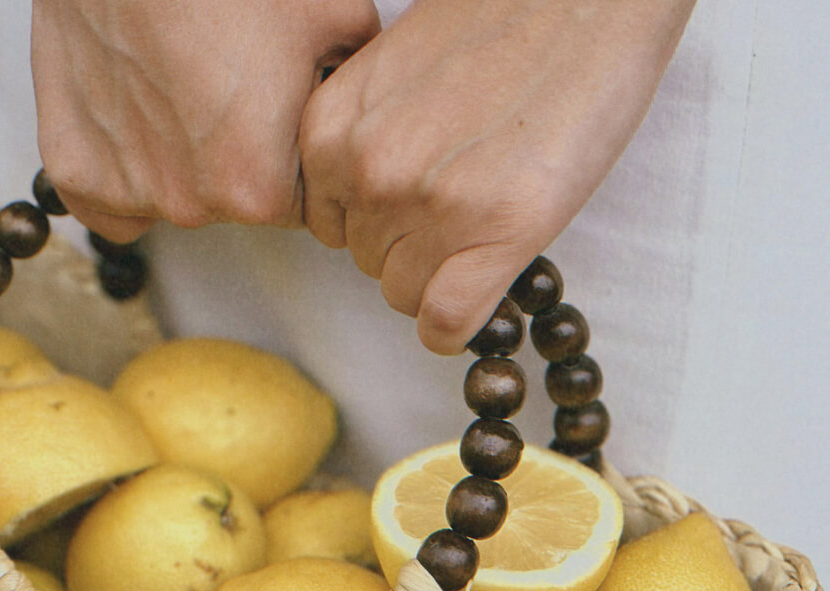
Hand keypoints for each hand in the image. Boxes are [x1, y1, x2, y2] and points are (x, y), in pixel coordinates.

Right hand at [32, 0, 379, 241]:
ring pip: (175, 193)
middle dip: (242, 152)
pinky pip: (111, 198)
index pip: (301, 202)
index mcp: (260, 189)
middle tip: (229, 79)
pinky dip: (124, 163)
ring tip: (181, 78)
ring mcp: (127, 192)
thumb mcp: (336, 16)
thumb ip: (357, 83)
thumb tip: (366, 110)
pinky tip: (136, 111)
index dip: (298, 150)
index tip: (282, 107)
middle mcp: (192, 205)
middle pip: (235, 201)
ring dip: (182, 155)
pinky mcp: (75, 172)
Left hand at [300, 0, 695, 352]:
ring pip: (403, 294)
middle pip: (368, 261)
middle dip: (412, 244)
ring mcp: (428, 206)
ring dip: (442, 273)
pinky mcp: (495, 233)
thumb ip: (362, 137)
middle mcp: (367, 171)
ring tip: (489, 215)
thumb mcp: (393, 71)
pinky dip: (458, 323)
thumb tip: (360, 205)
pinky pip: (445, 322)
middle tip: (467, 200)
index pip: (329, 225)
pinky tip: (483, 288)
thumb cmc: (500, 21)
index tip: (417, 204)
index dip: (376, 221)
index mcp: (330, 129)